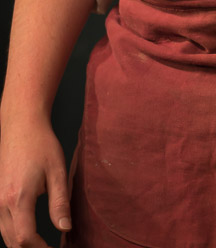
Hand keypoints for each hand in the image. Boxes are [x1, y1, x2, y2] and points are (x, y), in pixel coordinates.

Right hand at [0, 117, 70, 247]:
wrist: (21, 124)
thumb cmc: (41, 144)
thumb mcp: (57, 171)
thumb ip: (60, 202)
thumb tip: (65, 228)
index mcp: (18, 198)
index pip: (25, 239)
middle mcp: (2, 203)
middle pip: (13, 242)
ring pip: (5, 236)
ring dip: (22, 244)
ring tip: (43, 244)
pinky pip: (2, 225)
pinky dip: (14, 234)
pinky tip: (29, 233)